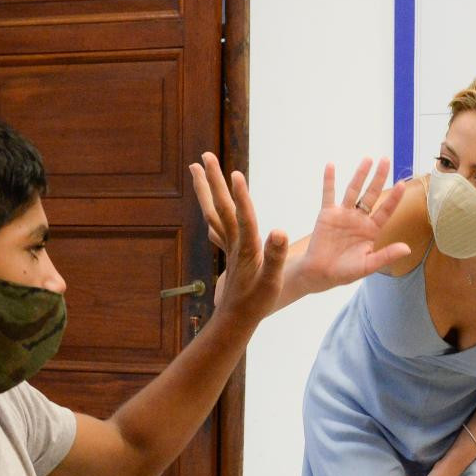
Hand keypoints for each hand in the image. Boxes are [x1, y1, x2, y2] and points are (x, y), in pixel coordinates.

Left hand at [189, 153, 286, 326]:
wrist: (236, 319)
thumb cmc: (257, 302)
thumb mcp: (271, 282)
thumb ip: (274, 257)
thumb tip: (278, 231)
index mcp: (246, 248)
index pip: (243, 217)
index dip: (240, 196)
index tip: (234, 172)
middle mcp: (234, 242)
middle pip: (221, 207)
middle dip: (212, 181)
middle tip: (204, 155)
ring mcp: (229, 245)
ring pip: (213, 211)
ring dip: (205, 189)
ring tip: (197, 167)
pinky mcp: (228, 251)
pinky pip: (216, 224)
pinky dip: (211, 209)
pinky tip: (208, 206)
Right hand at [294, 157, 410, 293]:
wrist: (320, 274)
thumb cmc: (345, 271)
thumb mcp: (368, 265)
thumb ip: (386, 255)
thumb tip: (407, 249)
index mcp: (371, 230)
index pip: (385, 210)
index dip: (393, 198)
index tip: (402, 184)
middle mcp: (359, 219)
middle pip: (371, 194)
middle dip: (379, 177)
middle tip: (386, 160)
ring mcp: (343, 214)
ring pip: (353, 190)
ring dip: (360, 175)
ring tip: (368, 159)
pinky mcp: (327, 214)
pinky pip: (328, 194)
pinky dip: (329, 180)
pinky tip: (331, 166)